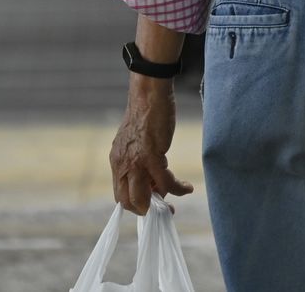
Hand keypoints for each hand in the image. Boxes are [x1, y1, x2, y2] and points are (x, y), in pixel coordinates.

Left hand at [110, 79, 192, 214]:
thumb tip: (152, 182)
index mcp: (117, 161)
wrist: (149, 94)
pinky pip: (166, 183)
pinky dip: (178, 189)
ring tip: (179, 192)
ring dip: (162, 202)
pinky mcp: (152, 156)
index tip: (152, 203)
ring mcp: (136, 162)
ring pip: (144, 198)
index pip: (120, 195)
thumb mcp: (135, 142)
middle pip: (128, 202)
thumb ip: (138, 162)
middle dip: (146, 210)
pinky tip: (187, 187)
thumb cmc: (146, 114)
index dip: (136, 204)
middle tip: (164, 206)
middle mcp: (122, 164)